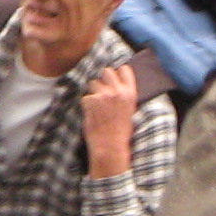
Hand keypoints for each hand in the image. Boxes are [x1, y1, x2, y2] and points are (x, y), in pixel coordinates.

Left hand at [82, 61, 138, 177]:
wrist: (110, 146)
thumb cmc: (121, 131)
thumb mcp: (129, 109)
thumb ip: (123, 94)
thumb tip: (116, 81)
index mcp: (130, 93)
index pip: (124, 69)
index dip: (117, 73)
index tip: (114, 78)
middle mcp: (117, 91)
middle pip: (106, 71)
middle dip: (103, 79)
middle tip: (102, 90)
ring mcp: (103, 95)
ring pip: (93, 83)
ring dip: (93, 92)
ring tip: (97, 106)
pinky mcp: (90, 101)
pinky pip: (85, 97)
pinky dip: (86, 104)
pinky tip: (91, 114)